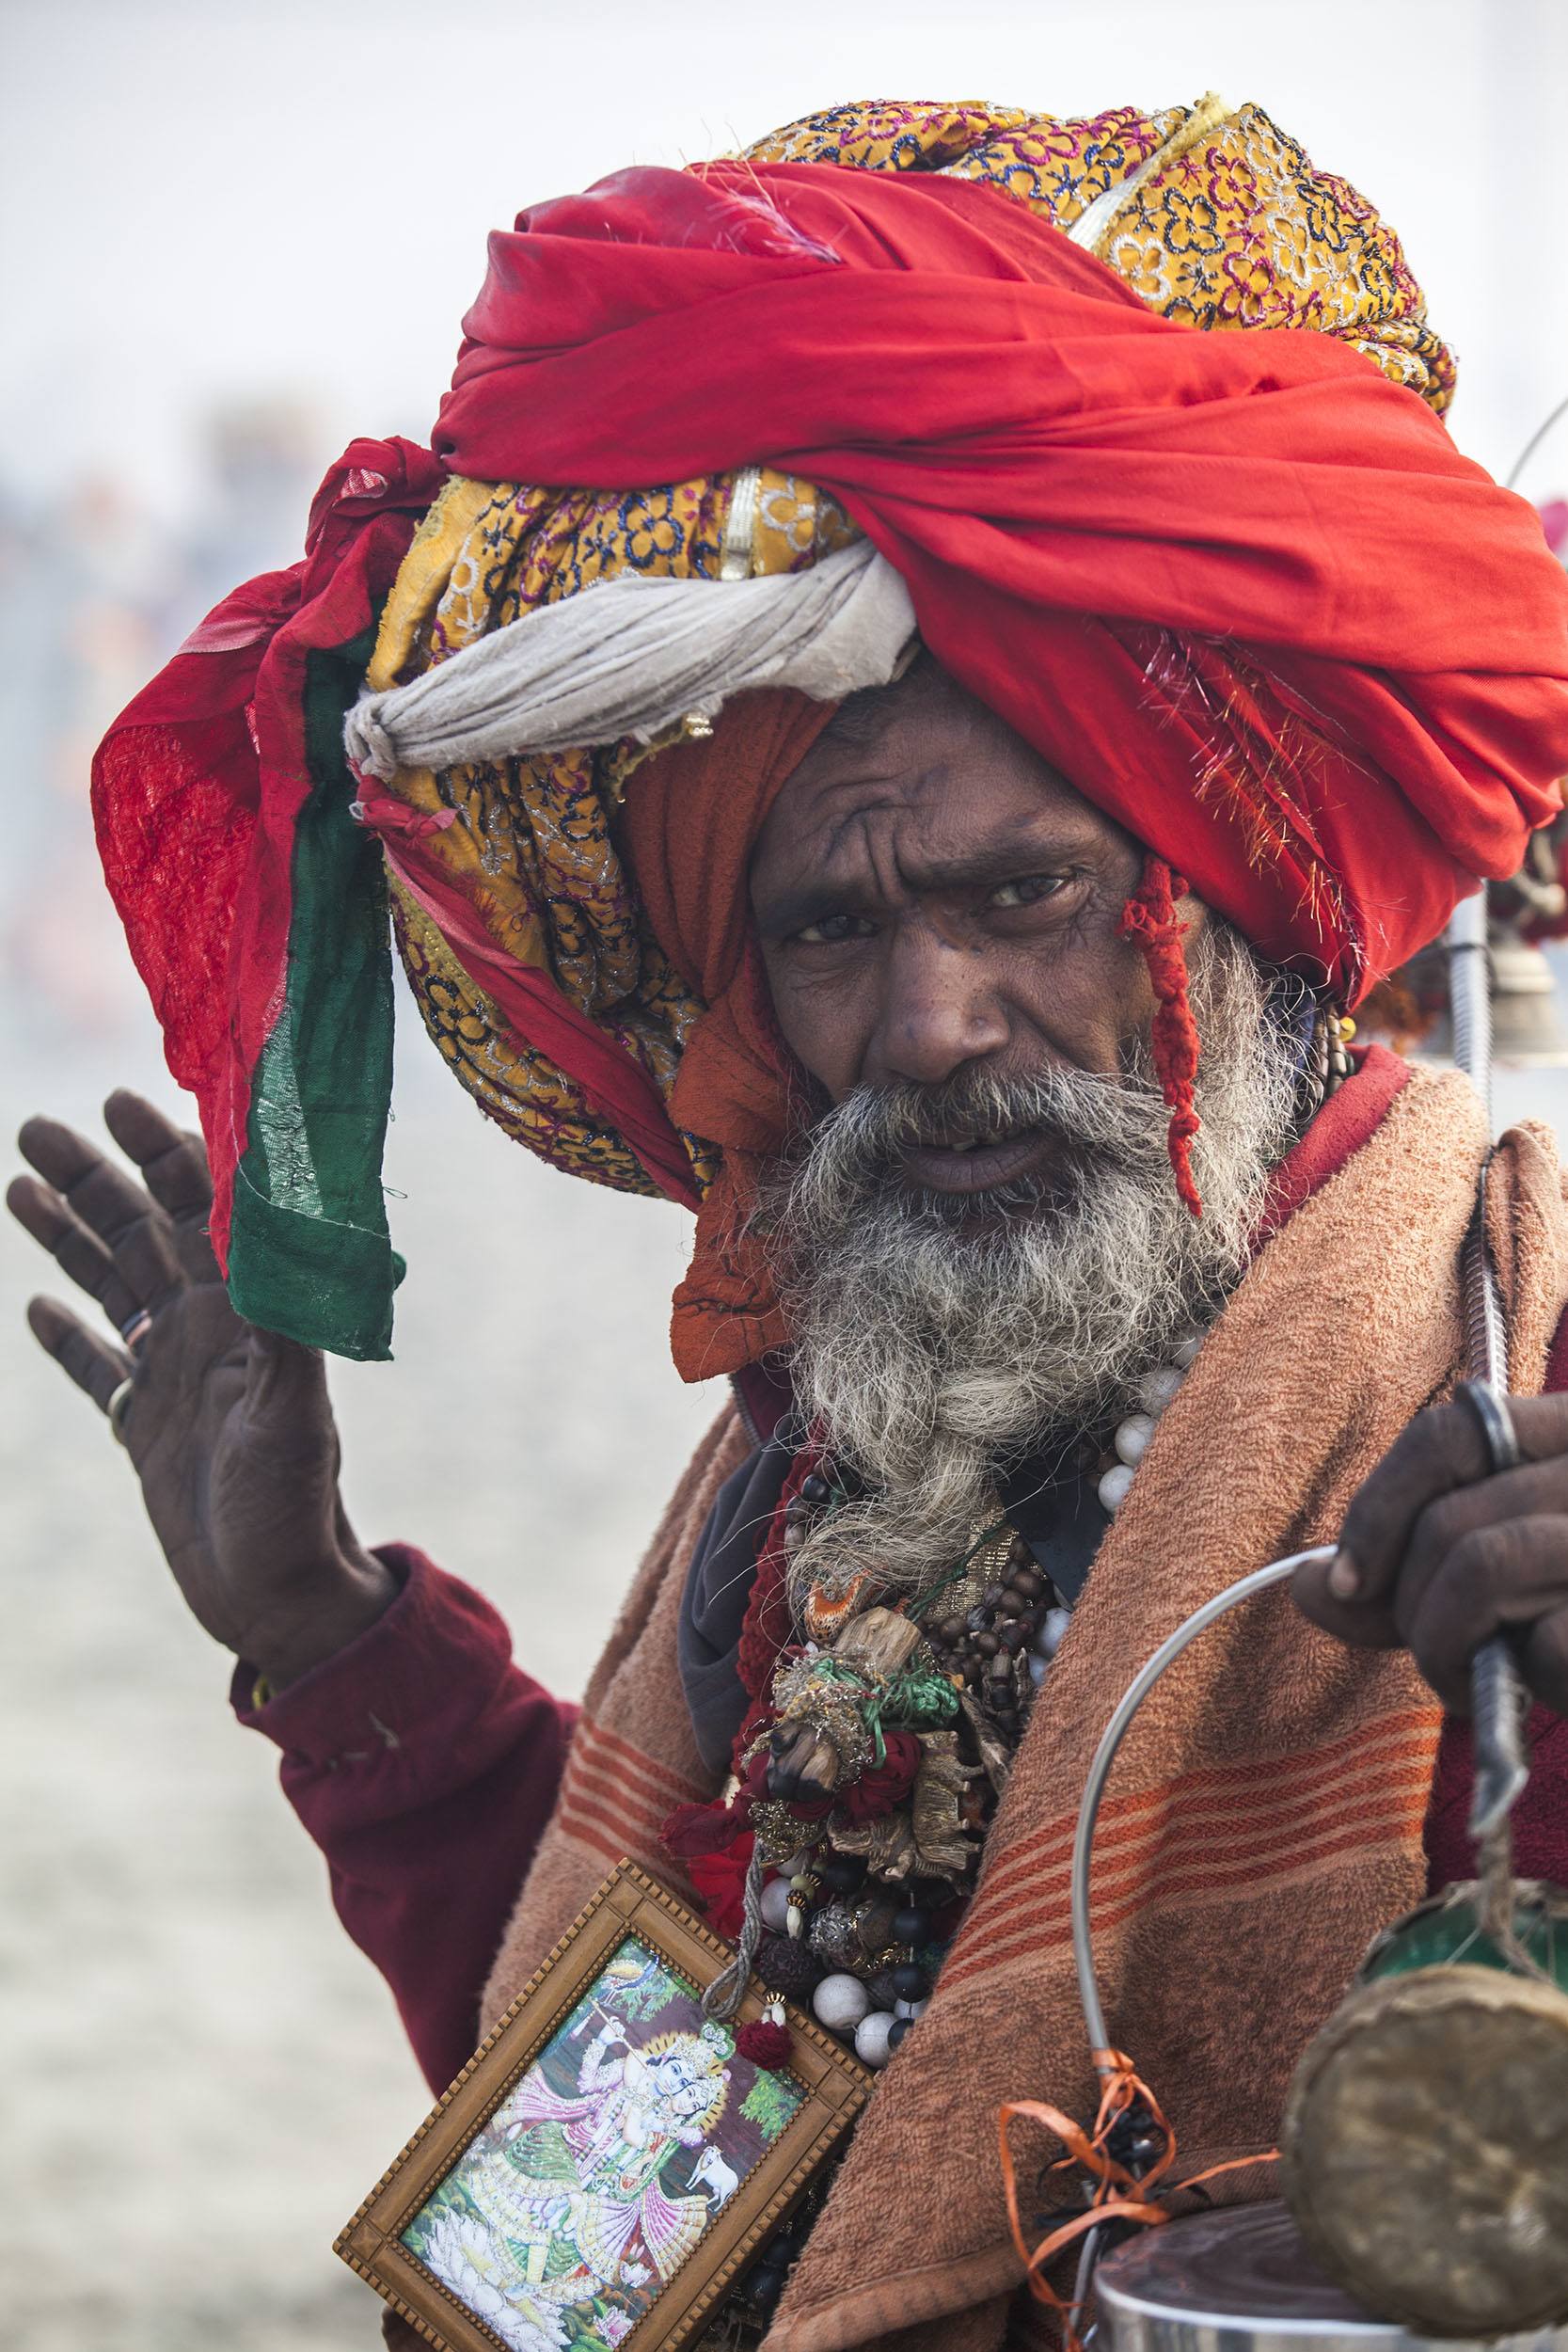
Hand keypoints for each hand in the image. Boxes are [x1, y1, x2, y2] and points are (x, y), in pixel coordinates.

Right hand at [9, 1089, 395, 1686]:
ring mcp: (175, 1375)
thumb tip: (277, 1242)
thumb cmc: (295, 1506)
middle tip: (33, 1128)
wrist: (281, 1596)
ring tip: (17, 1185)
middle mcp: (212, 1330)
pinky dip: (70, 1338)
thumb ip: (282, 1330)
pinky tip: (36, 1309)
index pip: (203, 1212)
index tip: (115, 1104)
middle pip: (145, 1233)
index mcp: (248, 1314)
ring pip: (113, 1284)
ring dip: (70, 1235)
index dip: (162, 1155)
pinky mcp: (145, 1427)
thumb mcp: (291, 1415)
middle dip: (95, 1178)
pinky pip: (98, 1367)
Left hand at [1293, 1393, 1567, 1712]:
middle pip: (1449, 1515)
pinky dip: (1513, 1677)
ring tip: (1463, 1682)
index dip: (1376, 1508)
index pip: (1444, 1432)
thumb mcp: (1498, 1582)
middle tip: (1432, 1655)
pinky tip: (1530, 1693)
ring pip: (1480, 1563)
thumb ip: (1409, 1577)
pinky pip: (1546, 1638)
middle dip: (1407, 1605)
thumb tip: (1304, 1586)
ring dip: (1441, 1644)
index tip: (1345, 1579)